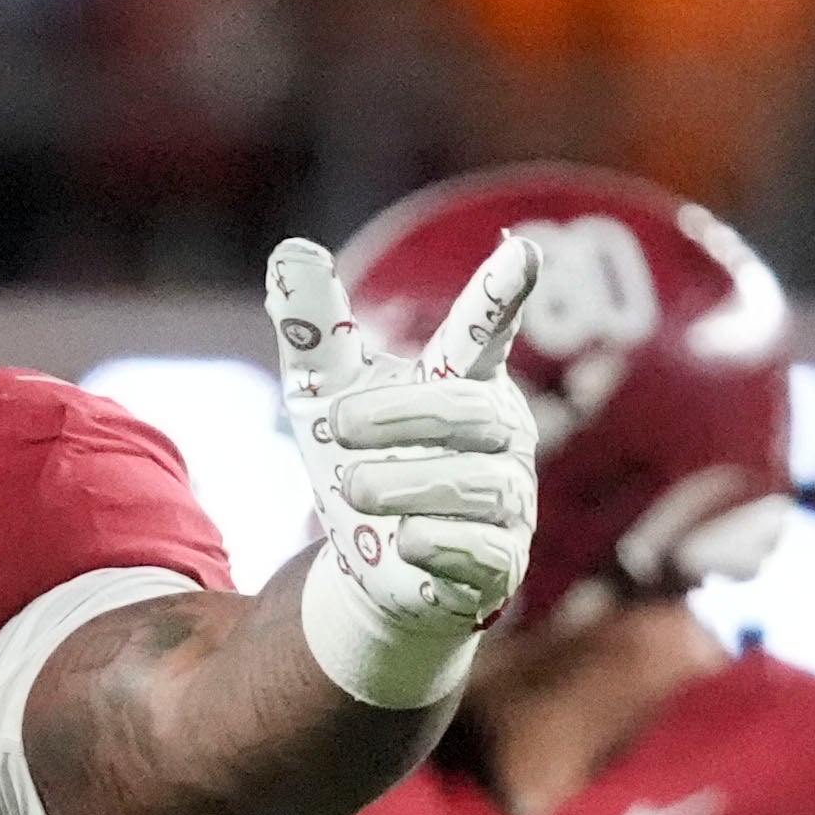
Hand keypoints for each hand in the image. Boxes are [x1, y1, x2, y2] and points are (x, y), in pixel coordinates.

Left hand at [270, 234, 542, 708]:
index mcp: (463, 379)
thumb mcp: (323, 392)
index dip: (501, 296)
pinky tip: (405, 540)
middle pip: (468, 410)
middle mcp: (499, 433)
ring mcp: (508, 499)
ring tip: (352, 489)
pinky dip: (439, 541)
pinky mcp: (500, 561)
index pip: (483, 333)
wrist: (372, 565)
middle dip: (401, 415)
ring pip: (476, 484)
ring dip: (404, 483)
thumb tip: (289, 249)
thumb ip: (313, 328)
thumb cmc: (361, 457)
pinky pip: (483, 549)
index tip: (525, 252)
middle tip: (341, 428)